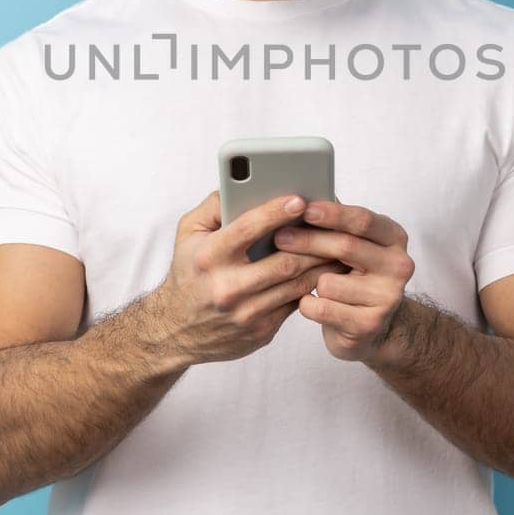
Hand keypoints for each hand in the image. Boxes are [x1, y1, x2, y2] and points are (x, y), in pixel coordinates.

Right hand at [152, 189, 348, 365]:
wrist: (176, 330)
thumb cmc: (188, 272)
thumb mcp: (187, 233)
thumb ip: (214, 205)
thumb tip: (244, 184)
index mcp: (209, 257)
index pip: (248, 229)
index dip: (276, 212)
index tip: (299, 199)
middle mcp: (227, 287)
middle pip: (284, 261)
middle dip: (313, 241)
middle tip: (332, 223)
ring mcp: (246, 313)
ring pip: (296, 284)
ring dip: (322, 263)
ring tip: (338, 244)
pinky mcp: (261, 331)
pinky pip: (295, 303)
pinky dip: (313, 285)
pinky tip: (325, 270)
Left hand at [272, 200, 415, 363]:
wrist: (370, 327)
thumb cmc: (354, 277)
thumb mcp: (352, 245)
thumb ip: (335, 223)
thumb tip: (302, 198)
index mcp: (394, 238)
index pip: (362, 220)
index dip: (332, 213)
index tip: (304, 208)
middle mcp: (399, 265)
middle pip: (345, 247)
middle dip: (307, 241)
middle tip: (279, 237)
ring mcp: (387, 297)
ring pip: (328, 282)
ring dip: (309, 282)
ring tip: (312, 283)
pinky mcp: (369, 325)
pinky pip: (322, 309)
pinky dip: (307, 305)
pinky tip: (312, 303)